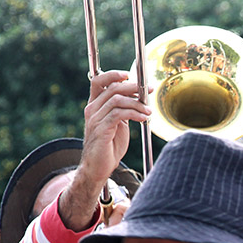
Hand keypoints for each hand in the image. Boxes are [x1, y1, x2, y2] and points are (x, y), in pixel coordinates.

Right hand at [61, 70, 150, 230]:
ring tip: (149, 111)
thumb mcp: (117, 124)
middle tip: (150, 91)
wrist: (98, 168)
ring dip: (137, 103)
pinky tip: (144, 118)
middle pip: (112, 88)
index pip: (98, 81)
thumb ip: (122, 110)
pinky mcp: (102, 129)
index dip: (113, 75)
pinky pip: (119, 114)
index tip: (130, 75)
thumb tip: (138, 99)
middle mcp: (92, 109)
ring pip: (117, 100)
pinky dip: (134, 113)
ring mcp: (95, 119)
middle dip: (134, 87)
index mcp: (94, 106)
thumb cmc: (109, 147)